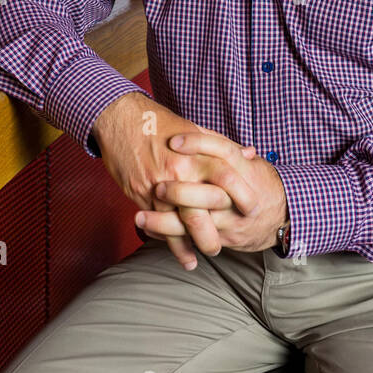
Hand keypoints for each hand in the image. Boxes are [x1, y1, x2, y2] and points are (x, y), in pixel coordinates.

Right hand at [92, 95, 259, 270]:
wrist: (120, 118)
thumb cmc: (158, 122)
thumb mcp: (193, 128)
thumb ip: (221, 145)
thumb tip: (250, 154)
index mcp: (195, 154)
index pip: (226, 177)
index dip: (242, 195)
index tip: (252, 209)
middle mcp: (179, 172)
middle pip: (203, 209)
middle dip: (215, 230)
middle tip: (225, 243)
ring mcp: (157, 185)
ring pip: (178, 224)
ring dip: (193, 244)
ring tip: (205, 254)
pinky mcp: (140, 194)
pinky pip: (157, 223)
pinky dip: (169, 241)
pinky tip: (181, 254)